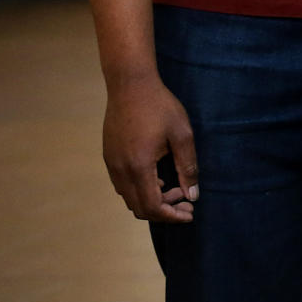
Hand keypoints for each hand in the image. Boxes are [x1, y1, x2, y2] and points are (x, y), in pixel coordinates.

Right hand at [103, 74, 197, 222]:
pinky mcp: (109, 157)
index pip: (152, 207)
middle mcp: (120, 170)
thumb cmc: (160, 106)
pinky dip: (141, 189)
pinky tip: (158, 176)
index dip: (172, 216)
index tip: (189, 213)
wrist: (130, 85)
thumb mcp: (182, 135)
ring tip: (175, 187)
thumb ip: (188, 167)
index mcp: (139, 167)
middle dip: (164, 211)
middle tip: (185, 201)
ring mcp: (111, 164)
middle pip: (139, 208)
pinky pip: (123, 185)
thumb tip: (192, 195)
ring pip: (129, 198)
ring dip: (152, 200)